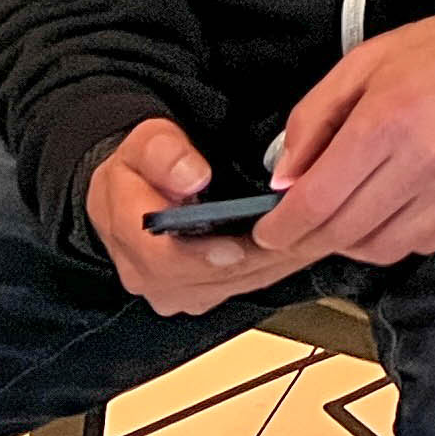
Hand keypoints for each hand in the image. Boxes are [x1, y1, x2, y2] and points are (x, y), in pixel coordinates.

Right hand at [88, 117, 304, 315]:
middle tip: (299, 239)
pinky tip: (297, 249)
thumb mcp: (148, 141)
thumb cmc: (144, 166)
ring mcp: (170, 289)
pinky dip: (269, 268)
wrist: (136, 191)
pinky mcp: (195, 294)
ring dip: (268, 267)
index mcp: (126, 230)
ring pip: (226, 287)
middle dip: (252, 260)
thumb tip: (192, 177)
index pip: (160, 258)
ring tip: (309, 241)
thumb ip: (165, 154)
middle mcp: (144, 272)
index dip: (202, 257)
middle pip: (203, 280)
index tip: (237, 247)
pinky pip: (235, 288)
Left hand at [253, 0, 434, 271]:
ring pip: (383, 248)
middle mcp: (427, 159)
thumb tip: (285, 178)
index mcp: (389, 119)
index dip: (282, 226)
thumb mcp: (362, 63)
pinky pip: (424, 244)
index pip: (318, 201)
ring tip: (349, 213)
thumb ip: (312, 118)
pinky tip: (395, 207)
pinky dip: (398, 236)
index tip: (269, 229)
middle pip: (345, 232)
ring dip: (354, 241)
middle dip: (310, 238)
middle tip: (299, 227)